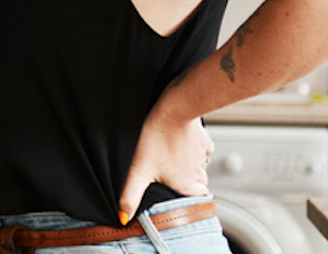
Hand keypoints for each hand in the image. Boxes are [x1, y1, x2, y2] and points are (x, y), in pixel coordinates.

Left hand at [117, 109, 212, 223]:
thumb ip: (131, 195)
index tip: (181, 197)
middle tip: (172, 176)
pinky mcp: (203, 139)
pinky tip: (181, 143)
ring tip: (173, 159)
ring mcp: (202, 155)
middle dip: (189, 182)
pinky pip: (203, 149)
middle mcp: (198, 172)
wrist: (175, 109)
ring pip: (200, 166)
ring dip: (191, 165)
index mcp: (186, 184)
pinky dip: (195, 149)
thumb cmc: (156, 138)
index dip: (190, 200)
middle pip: (199, 183)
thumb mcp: (139, 170)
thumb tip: (123, 217)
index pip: (197, 200)